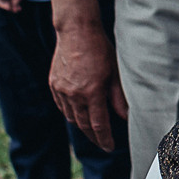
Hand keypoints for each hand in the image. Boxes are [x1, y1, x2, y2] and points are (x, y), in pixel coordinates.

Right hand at [48, 14, 126, 150]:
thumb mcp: (114, 73)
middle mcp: (74, 94)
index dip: (105, 139)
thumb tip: (125, 117)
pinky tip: (77, 113)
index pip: (98, 125)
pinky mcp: (54, 84)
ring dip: (82, 126)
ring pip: (71, 117)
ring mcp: (61, 90)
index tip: (110, 147)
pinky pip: (61, 106)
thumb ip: (118, 98)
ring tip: (91, 130)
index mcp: (92, 93)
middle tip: (101, 143)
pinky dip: (70, 113)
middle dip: (94, 137)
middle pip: (84, 125)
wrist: (76, 31)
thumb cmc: (100, 49)